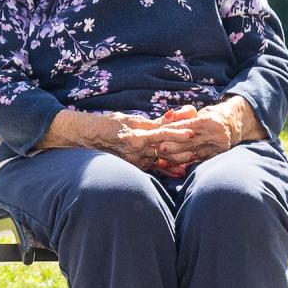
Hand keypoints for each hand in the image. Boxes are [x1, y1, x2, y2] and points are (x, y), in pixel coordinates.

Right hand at [64, 110, 196, 174]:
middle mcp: (136, 150)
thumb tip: (173, 116)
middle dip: (181, 151)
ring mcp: (135, 160)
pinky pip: (153, 166)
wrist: (90, 137)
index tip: (192, 133)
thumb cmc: (110, 124)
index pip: (161, 134)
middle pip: (164, 150)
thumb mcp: (131, 119)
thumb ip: (154, 121)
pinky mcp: (133, 166)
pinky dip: (165, 168)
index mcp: (136, 136)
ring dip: (176, 161)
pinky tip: (177, 171)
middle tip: (197, 152)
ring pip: (160, 160)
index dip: (177, 133)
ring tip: (191, 162)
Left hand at [151, 97, 266, 168]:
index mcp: (208, 121)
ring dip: (176, 157)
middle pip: (189, 142)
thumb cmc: (212, 115)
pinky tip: (174, 166)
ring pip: (193, 153)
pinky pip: (199, 160)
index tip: (158, 132)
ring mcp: (217, 147)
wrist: (235, 123)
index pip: (186, 126)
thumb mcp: (200, 112)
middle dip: (172, 146)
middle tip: (157, 148)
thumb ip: (184, 115)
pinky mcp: (218, 155)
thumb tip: (168, 116)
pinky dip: (186, 163)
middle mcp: (214, 134)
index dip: (172, 130)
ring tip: (161, 159)